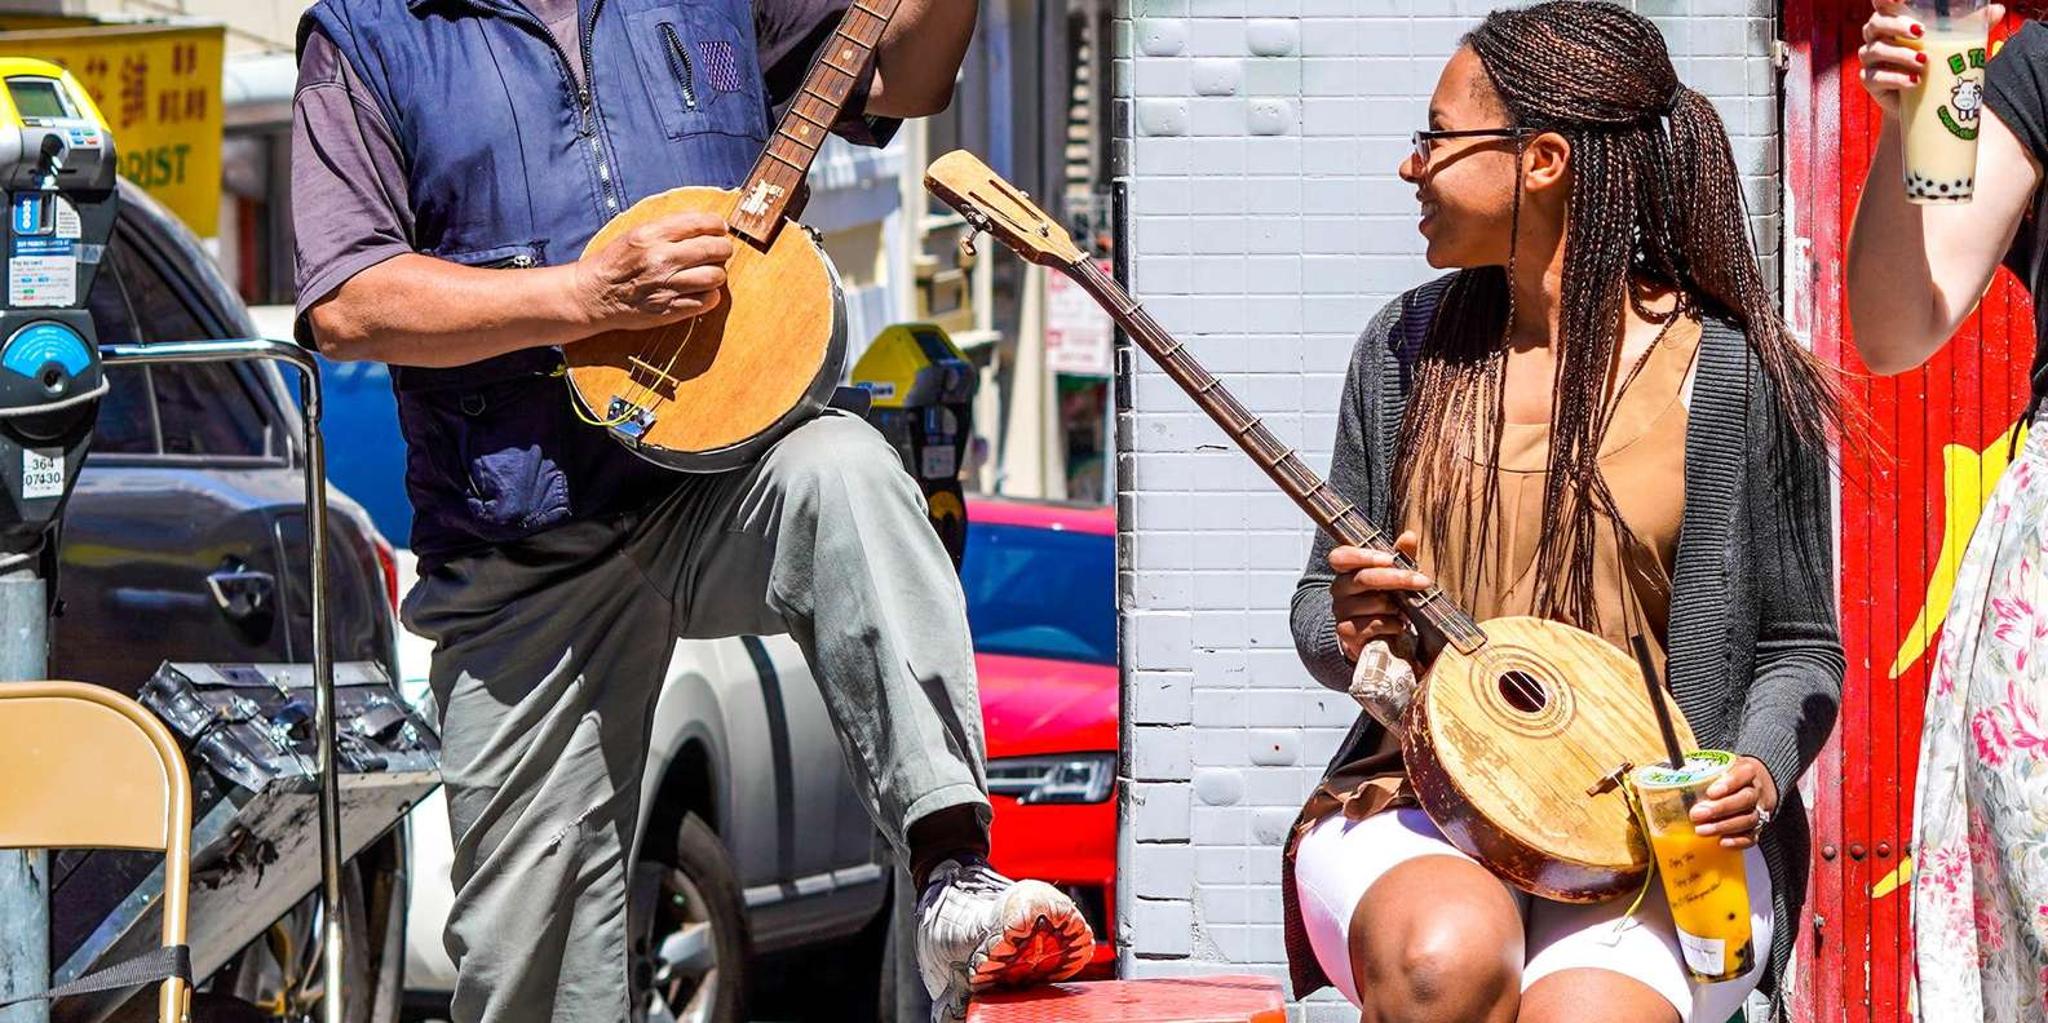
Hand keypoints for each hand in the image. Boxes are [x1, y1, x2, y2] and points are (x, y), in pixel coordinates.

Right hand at [571, 211, 733, 331]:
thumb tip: (704, 223)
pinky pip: (708, 300)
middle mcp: (661, 258)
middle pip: (714, 249)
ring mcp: (667, 285)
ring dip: (717, 273)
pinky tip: (701, 291)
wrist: (593, 295)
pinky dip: (710, 295)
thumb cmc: (615, 262)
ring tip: (709, 273)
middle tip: (720, 251)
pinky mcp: (671, 309)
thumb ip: (668, 228)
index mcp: (652, 235)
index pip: (701, 223)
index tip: (720, 229)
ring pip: (716, 276)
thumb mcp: (636, 234)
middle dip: (723, 249)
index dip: (717, 225)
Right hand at [1328, 531, 1430, 661]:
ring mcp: (1340, 612)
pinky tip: (1398, 625)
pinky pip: (1374, 624)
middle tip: (1422, 582)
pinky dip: (1392, 624)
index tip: (1390, 559)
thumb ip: (1401, 555)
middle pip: (1364, 578)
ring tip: (1404, 610)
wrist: (1376, 636)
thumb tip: (1409, 536)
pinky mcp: (1346, 633)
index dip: (1364, 556)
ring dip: (1396, 606)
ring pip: (1373, 602)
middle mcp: (1339, 589)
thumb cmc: (1385, 599)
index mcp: (1346, 570)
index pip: (1341, 556)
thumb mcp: (1395, 575)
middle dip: (1397, 579)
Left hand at [1689, 756, 1779, 849]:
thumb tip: (1671, 775)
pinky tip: (1722, 842)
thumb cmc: (1729, 774)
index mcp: (1747, 771)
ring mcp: (1759, 809)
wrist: (1753, 784)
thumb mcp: (1718, 764)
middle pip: (1745, 799)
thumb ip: (1699, 769)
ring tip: (1701, 830)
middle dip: (1720, 808)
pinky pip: (1752, 836)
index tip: (1710, 793)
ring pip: (1748, 819)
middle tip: (1697, 814)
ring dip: (1723, 826)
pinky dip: (1738, 841)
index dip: (1728, 784)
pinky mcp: (1758, 827)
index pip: (1743, 774)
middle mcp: (1755, 790)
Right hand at [1858, 0, 2005, 117]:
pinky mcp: (1871, 82)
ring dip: (1900, 54)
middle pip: (1876, 23)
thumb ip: (1973, 24)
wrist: (1922, 101)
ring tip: (1924, 61)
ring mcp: (1871, 60)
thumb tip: (1998, 9)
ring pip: (1876, 50)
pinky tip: (1914, 81)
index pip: (1882, 3)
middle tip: (1921, 32)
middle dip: (1896, 26)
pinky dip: (1896, 79)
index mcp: (1893, 20)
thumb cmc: (1936, 62)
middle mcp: (1877, 37)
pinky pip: (1876, 77)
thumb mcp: (1955, 41)